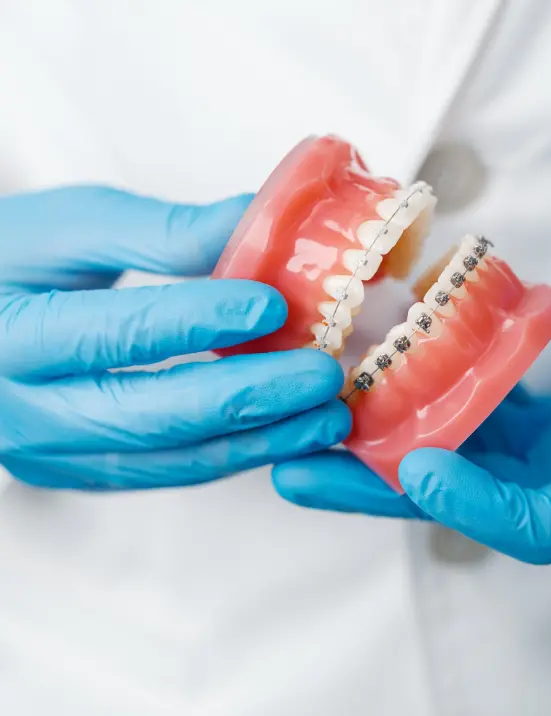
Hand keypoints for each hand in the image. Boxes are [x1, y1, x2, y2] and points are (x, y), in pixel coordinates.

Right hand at [0, 186, 348, 489]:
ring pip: (171, 460)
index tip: (272, 304)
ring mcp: (54, 454)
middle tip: (322, 375)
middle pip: (154, 416)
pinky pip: (170, 471)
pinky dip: (235, 453)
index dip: (197, 321)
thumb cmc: (6, 258)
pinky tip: (289, 430)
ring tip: (327, 415)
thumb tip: (262, 218)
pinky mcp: (84, 471)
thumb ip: (164, 229)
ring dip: (258, 441)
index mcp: (8, 336)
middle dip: (251, 399)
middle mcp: (25, 412)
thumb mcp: (70, 226)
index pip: (115, 333)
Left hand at [272, 263, 550, 562]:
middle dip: (376, 487)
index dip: (471, 504)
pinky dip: (420, 405)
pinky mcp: (543, 435)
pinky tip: (371, 375)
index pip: (536, 525)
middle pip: (462, 503)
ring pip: (453, 466)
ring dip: (379, 447)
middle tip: (294, 466)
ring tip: (304, 424)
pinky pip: (470, 427)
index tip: (411, 467)